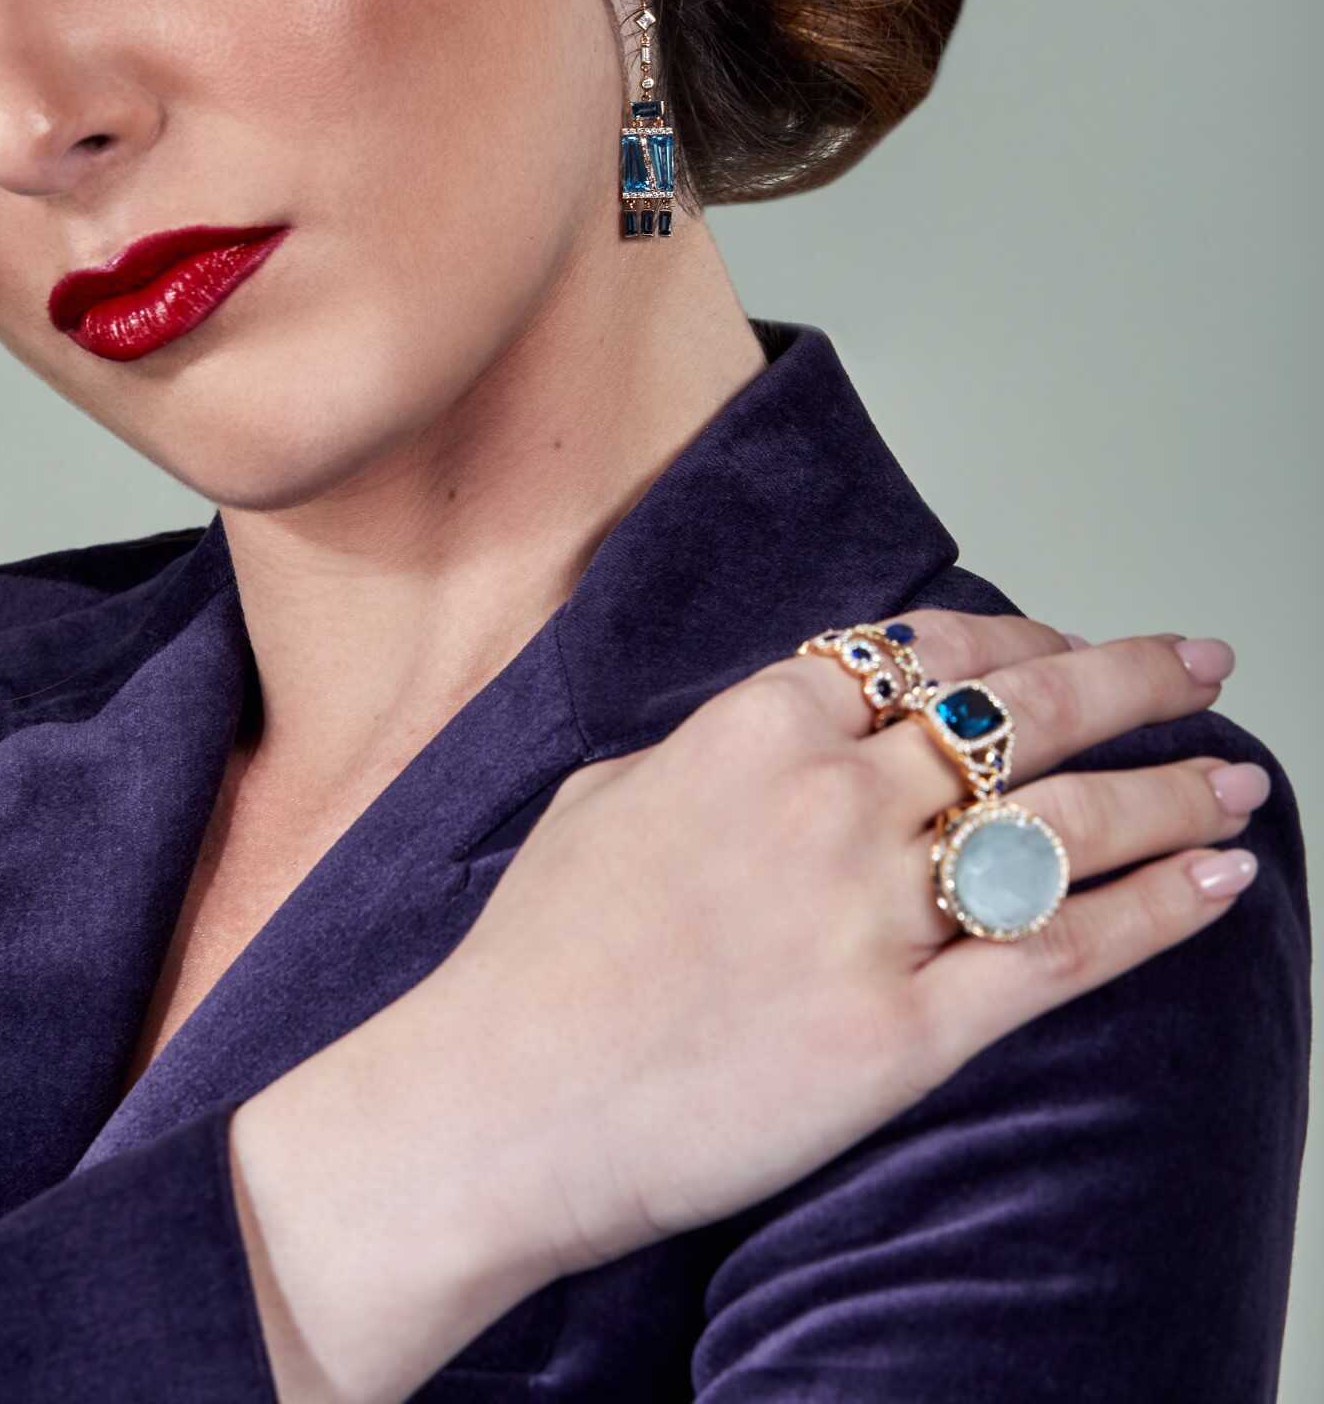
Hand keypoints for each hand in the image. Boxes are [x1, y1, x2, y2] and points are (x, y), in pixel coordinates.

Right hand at [434, 615, 1258, 1285]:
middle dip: (1134, 678)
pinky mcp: (904, 1032)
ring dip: (1172, 792)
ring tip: (1239, 780)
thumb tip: (775, 737)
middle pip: (1024, 713)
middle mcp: (832, 800)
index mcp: (756, 727)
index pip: (927, 649)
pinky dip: (1156, 915)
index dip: (1021, 638)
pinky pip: (1062, 957)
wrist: (500, 1101)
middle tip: (1204, 661)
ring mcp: (874, 915)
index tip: (1072, 642)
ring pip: (1067, 825)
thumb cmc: (537, 955)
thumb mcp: (607, 794)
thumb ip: (709, 750)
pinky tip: (1217, 884)